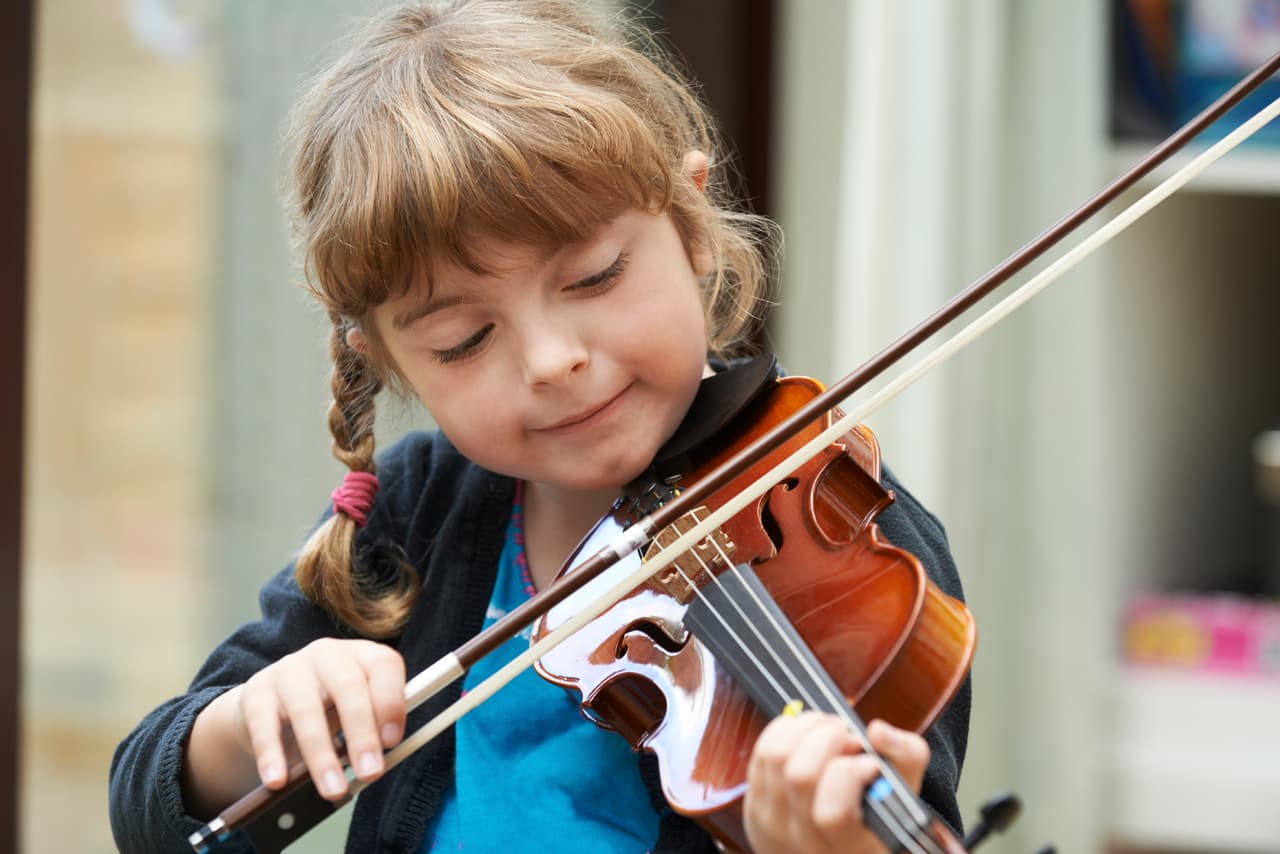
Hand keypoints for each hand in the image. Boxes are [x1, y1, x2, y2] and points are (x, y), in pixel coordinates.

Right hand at [232, 638, 405, 799]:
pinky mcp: (257, 692)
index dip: (391, 703)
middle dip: (362, 735)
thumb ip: (375, 725)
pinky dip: (272, 755)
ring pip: (307, 710)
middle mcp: (328, 654)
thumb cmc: (329, 707)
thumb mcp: (359, 708)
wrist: (272, 701)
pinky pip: (264, 725)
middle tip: (370, 773)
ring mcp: (290, 669)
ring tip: (333, 788)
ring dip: (322, 756)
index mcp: (362, 654)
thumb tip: (378, 760)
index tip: (392, 742)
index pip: (384, 666)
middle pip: (348, 688)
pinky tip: (278, 780)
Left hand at [744, 712, 929, 853]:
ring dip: (806, 727)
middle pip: (800, 774)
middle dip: (828, 738)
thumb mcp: (904, 796)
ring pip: (775, 756)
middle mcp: (805, 842)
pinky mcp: (754, 805)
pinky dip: (786, 731)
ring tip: (830, 731)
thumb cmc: (876, 817)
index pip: (832, 813)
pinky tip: (808, 735)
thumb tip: (876, 731)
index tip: (870, 764)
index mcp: (850, 850)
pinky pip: (761, 752)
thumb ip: (906, 757)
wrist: (832, 847)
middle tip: (849, 737)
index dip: (850, 775)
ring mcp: (773, 825)